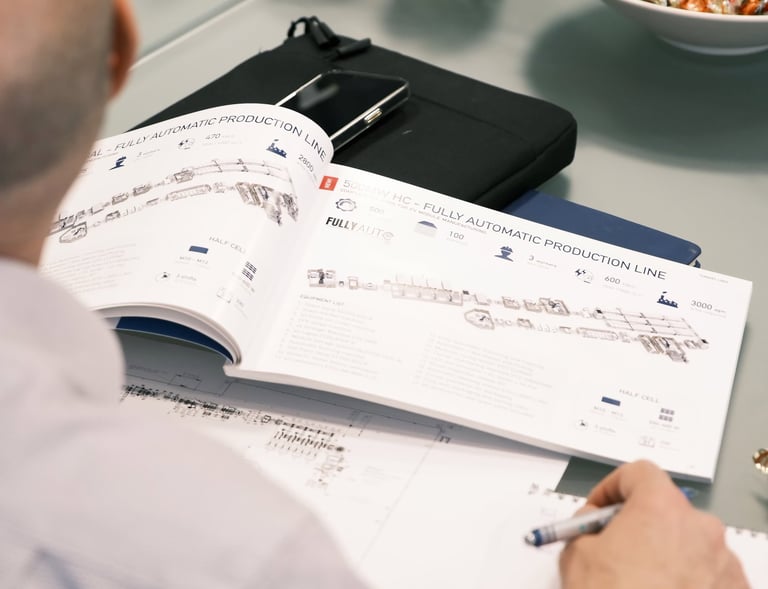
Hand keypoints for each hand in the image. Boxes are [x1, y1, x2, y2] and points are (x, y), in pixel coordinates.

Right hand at [558, 460, 749, 588]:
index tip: (598, 510)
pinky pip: (709, 578)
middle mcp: (701, 529)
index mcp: (662, 508)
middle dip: (639, 525)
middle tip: (614, 549)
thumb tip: (593, 527)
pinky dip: (688, 584)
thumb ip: (585, 528)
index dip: (612, 488)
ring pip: (689, 546)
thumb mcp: (576, 556)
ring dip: (665, 556)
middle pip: (667, 510)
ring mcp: (724, 566)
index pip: (639, 473)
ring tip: (638, 584)